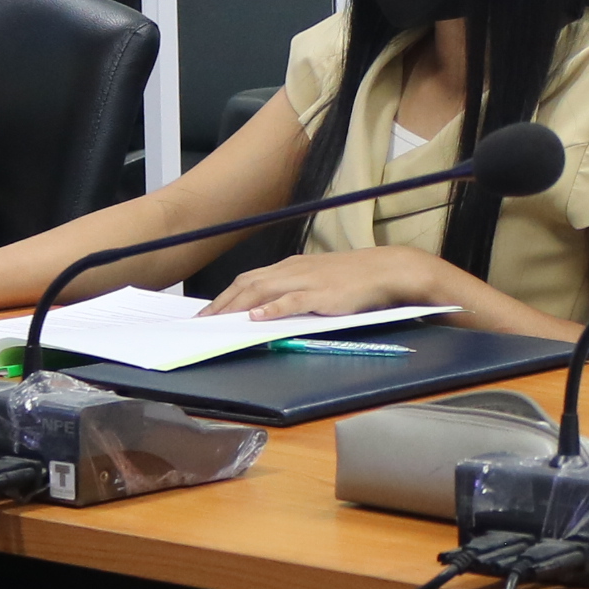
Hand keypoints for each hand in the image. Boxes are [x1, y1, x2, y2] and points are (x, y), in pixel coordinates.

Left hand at [211, 246, 456, 321]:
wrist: (387, 270)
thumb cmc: (354, 277)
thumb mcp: (318, 279)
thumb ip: (293, 291)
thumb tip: (267, 308)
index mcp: (290, 266)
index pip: (248, 279)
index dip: (224, 296)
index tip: (206, 312)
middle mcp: (293, 270)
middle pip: (247, 284)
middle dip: (221, 303)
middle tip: (201, 322)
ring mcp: (307, 280)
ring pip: (262, 290)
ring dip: (237, 306)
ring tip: (218, 321)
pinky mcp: (322, 294)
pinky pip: (292, 301)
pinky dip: (272, 308)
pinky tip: (257, 317)